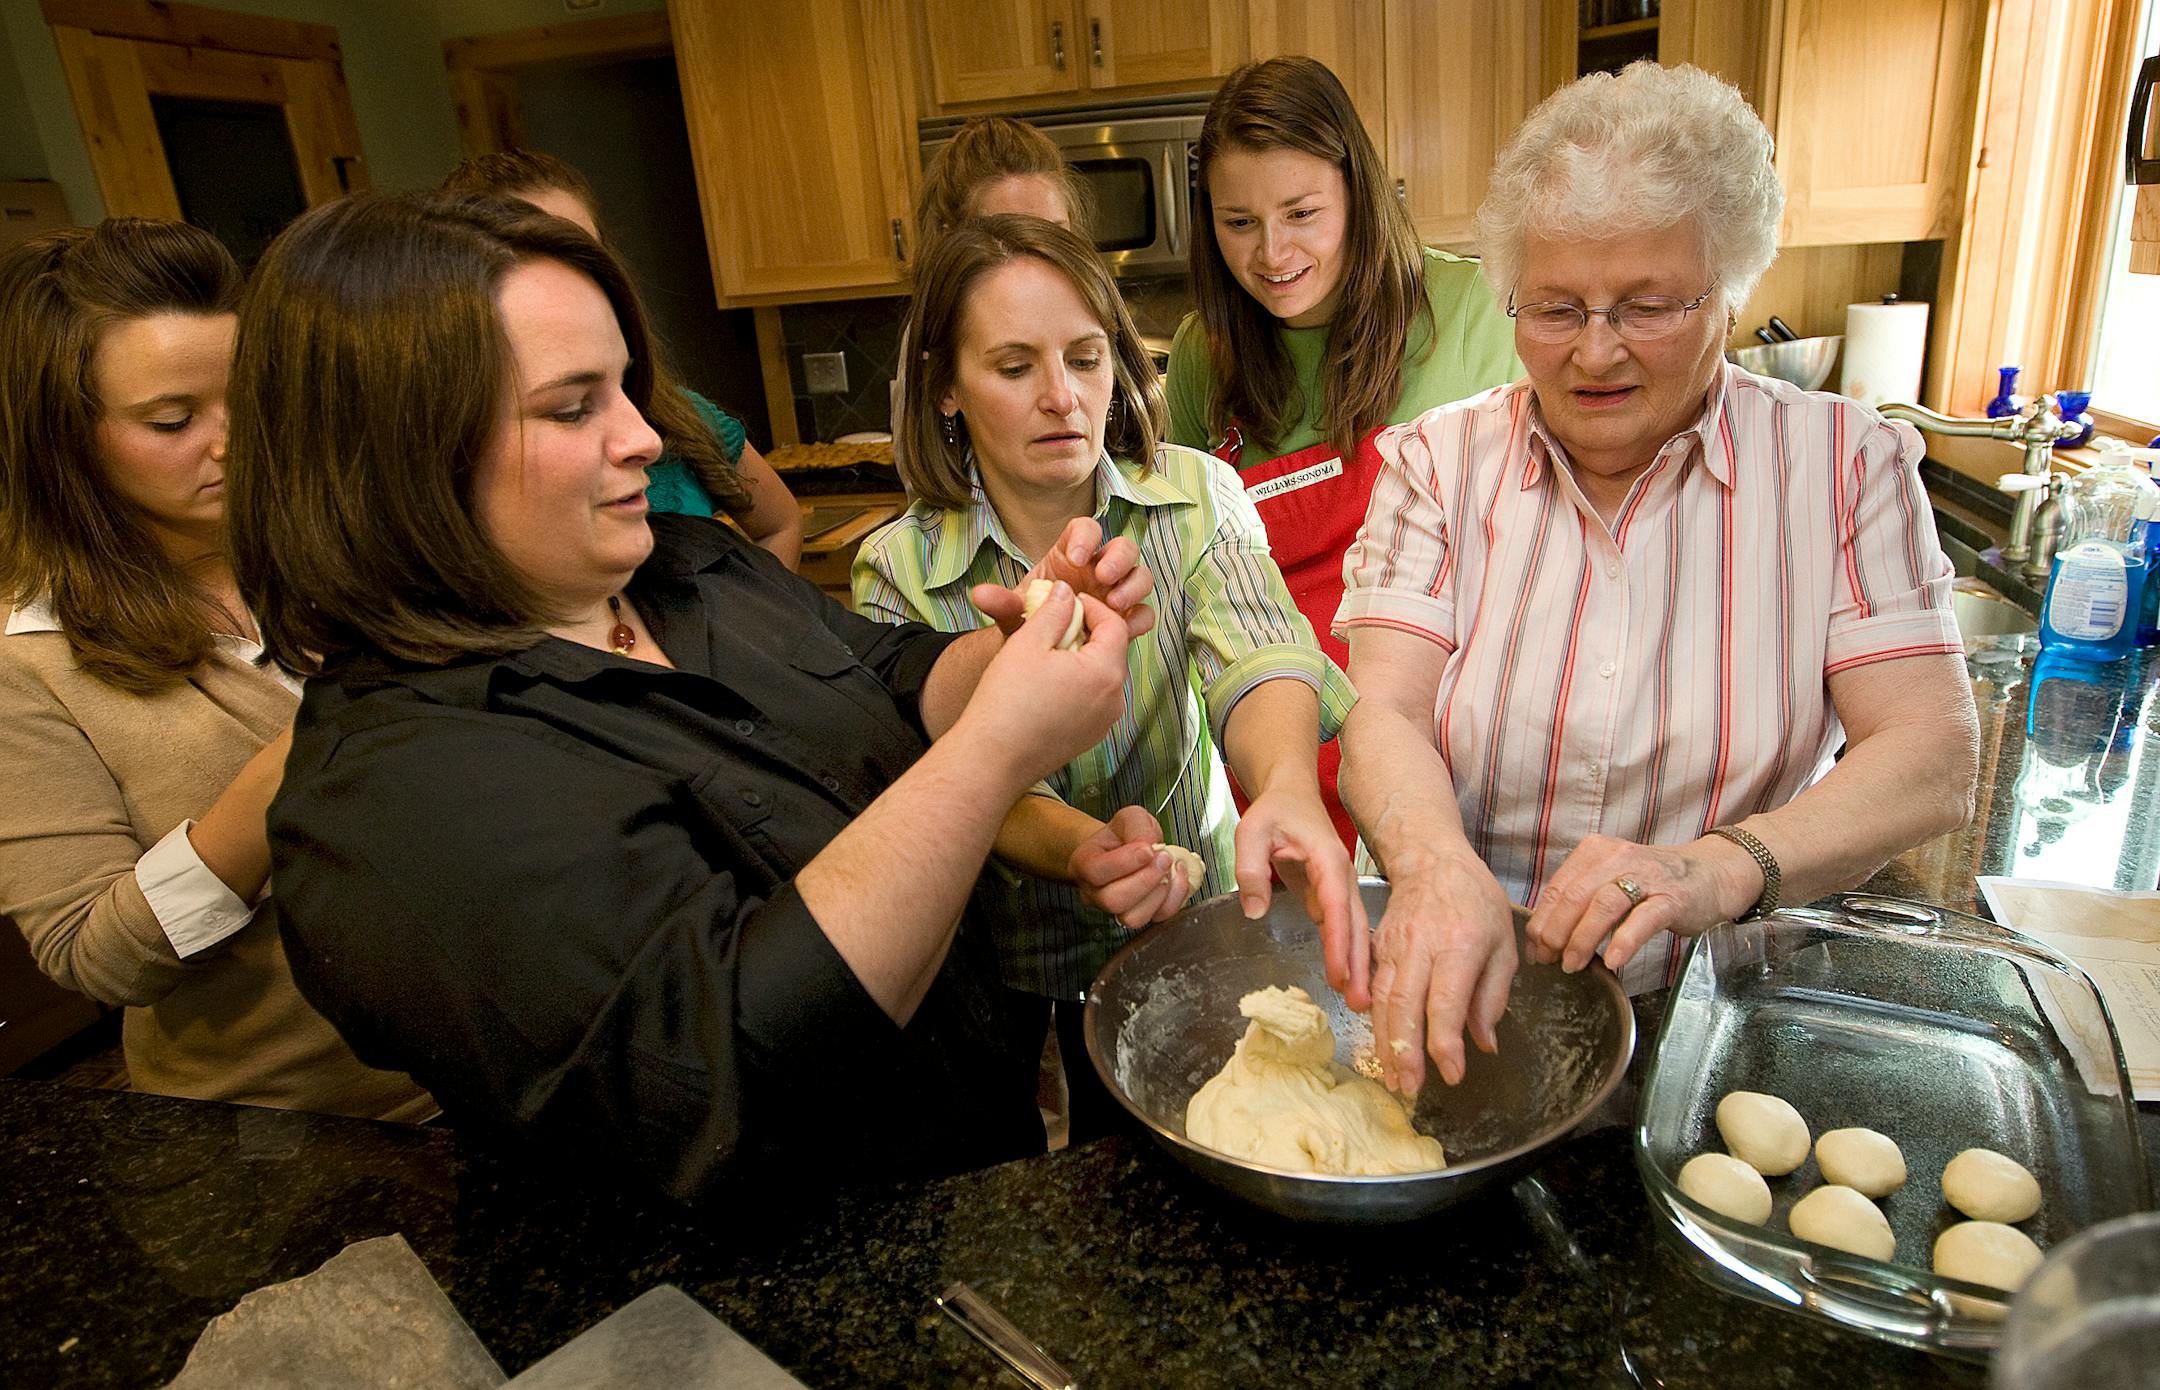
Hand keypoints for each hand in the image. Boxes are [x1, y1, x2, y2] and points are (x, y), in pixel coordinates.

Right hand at [957, 583, 1130, 787]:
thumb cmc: (1007, 701)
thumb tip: (1066, 592)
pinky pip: (1092, 700)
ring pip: (1101, 676)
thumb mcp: (1028, 642)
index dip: (1091, 606)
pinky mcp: (1090, 738)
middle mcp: (1115, 700)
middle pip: (1111, 650)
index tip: (1065, 603)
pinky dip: (1076, 685)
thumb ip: (1054, 610)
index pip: (1116, 624)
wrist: (991, 759)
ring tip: (1044, 657)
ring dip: (1080, 659)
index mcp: (1106, 673)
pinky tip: (1044, 686)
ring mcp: (1104, 723)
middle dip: (1085, 632)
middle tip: (1051, 627)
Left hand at [972, 516, 1155, 639]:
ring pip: (1140, 576)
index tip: (1075, 557)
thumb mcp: (1011, 614)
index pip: (1086, 529)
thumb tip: (979, 595)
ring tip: (1114, 604)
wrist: (1036, 653)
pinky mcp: (1126, 619)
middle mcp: (1098, 569)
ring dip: (1132, 586)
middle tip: (1102, 578)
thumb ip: (1000, 603)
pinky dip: (1138, 619)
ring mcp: (1116, 592)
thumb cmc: (1028, 622)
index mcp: (1070, 555)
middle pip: (1123, 548)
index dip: (1086, 537)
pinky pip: (1143, 613)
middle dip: (1118, 559)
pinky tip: (1124, 630)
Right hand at [1070, 805, 1191, 928]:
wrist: (1123, 849)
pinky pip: (1157, 918)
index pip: (1095, 871)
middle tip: (1164, 858)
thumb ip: (1137, 826)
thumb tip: (1151, 844)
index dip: (1125, 862)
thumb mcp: (1128, 818)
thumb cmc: (1121, 835)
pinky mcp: (1140, 915)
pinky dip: (1175, 897)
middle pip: (1112, 900)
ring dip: (1159, 893)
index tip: (1148, 849)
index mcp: (1084, 863)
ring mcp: (1115, 910)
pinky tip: (1177, 876)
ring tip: (1169, 868)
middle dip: (1145, 880)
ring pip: (1132, 918)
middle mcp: (1094, 892)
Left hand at [1231, 782, 1367, 1002]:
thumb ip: (1251, 868)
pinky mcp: (1331, 896)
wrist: (1292, 794)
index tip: (1340, 974)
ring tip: (1359, 1001)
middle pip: (1353, 925)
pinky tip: (1349, 979)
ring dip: (1357, 964)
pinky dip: (1347, 953)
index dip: (1339, 942)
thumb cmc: (1274, 810)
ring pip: (1352, 930)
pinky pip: (1341, 928)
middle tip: (1360, 1004)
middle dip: (1359, 964)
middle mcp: (1341, 876)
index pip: (1335, 906)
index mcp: (1327, 859)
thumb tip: (1255, 910)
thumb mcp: (1252, 831)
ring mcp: (1339, 887)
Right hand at [1368, 855, 1515, 1093]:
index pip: (1446, 1002)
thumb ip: (1493, 996)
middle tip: (1411, 1089)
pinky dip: (1374, 1023)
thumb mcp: (1503, 944)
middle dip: (1405, 1052)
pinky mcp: (1376, 948)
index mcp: (1460, 944)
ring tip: (1393, 1078)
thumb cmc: (1475, 901)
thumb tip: (1484, 1043)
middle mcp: (1421, 946)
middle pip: (1404, 1004)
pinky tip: (1381, 1047)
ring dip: (1385, 1043)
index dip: (1446, 1043)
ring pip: (1382, 1001)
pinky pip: (1372, 990)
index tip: (1452, 1075)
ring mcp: (1392, 946)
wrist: (1430, 859)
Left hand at [1524, 833, 1760, 974]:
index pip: (1557, 888)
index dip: (1541, 922)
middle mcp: (1617, 858)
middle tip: (1548, 960)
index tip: (1534, 949)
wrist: (1711, 874)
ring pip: (1603, 905)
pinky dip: (1623, 941)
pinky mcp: (1672, 897)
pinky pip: (1643, 920)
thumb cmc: (1653, 883)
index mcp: (1595, 851)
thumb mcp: (1610, 881)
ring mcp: (1646, 876)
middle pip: (1574, 896)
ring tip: (1572, 965)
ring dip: (1582, 939)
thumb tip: (1544, 937)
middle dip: (1555, 933)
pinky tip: (1611, 961)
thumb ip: (1581, 901)